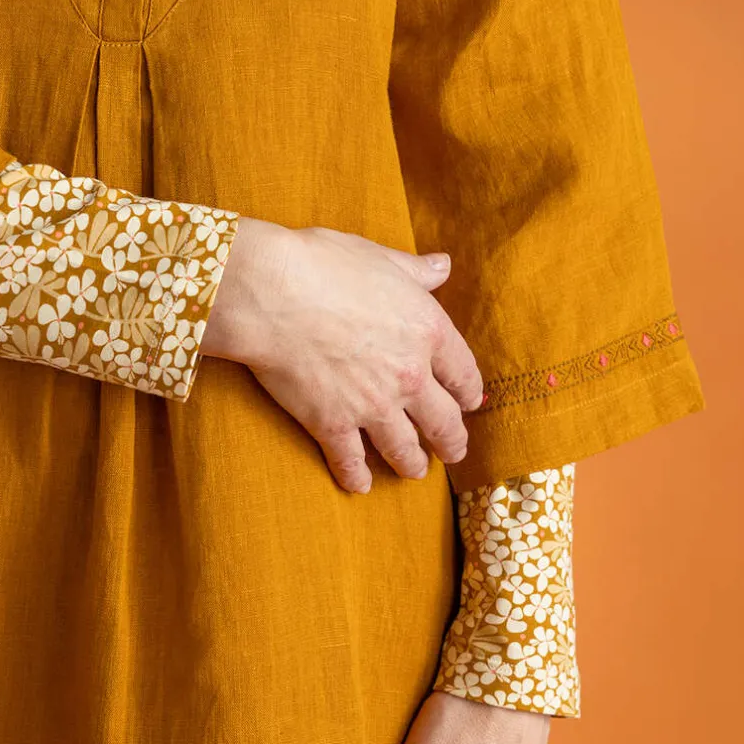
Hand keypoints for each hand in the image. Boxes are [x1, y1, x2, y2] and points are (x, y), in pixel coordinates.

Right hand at [200, 217, 482, 491]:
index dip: (469, 392)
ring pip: (405, 449)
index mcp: (428, 332)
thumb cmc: (323, 265)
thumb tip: (443, 266)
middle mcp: (410, 376)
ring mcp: (373, 406)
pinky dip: (356, 477)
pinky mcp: (333, 424)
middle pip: (444, 422)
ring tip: (415, 471)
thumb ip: (415, 271)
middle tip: (452, 451)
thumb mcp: (378, 257)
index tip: (469, 402)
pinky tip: (360, 486)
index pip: (463, 373)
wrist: (273, 293)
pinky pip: (351, 461)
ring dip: (413, 464)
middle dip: (451, 442)